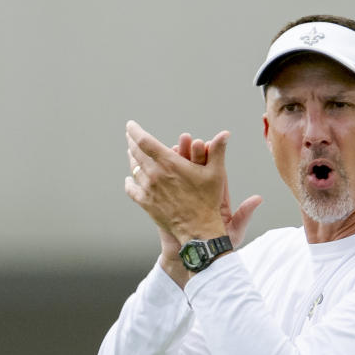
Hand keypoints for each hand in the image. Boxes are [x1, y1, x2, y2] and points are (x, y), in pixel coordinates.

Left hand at [124, 120, 228, 243]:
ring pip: (133, 170)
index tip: (130, 125)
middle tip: (129, 135)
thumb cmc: (209, 200)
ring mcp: (148, 189)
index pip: (144, 141)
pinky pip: (132, 190)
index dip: (135, 130)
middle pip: (135, 153)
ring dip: (131, 159)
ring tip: (131, 153)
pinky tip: (129, 179)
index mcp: (169, 162)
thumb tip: (225, 133)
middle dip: (131, 142)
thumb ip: (218, 150)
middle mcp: (154, 174)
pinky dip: (129, 183)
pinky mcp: (146, 204)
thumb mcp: (216, 173)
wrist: (198, 229)